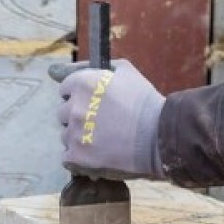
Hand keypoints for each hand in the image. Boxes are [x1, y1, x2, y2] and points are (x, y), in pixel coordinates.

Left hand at [47, 59, 164, 180]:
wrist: (160, 136)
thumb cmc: (145, 102)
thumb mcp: (125, 71)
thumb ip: (96, 67)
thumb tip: (64, 69)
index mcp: (82, 84)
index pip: (65, 89)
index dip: (79, 95)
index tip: (92, 103)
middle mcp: (74, 107)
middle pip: (63, 113)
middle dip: (78, 116)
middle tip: (101, 123)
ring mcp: (74, 133)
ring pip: (65, 135)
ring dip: (79, 137)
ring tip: (102, 140)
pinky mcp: (77, 156)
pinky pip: (67, 157)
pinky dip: (79, 157)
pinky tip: (96, 154)